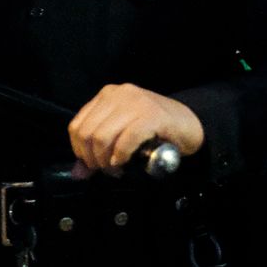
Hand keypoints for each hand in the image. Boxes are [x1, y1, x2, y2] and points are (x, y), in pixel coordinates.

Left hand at [68, 83, 203, 175]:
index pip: (77, 125)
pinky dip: (121, 155)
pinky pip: (126, 140)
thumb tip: (78, 173)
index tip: (92, 163)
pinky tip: (125, 161)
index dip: (79, 150)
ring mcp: (137, 102)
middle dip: (93, 158)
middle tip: (106, 169)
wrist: (189, 123)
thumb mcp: (122, 133)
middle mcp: (120, 94)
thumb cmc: (154, 129)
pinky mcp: (153, 115)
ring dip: (106, 160)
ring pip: (102, 137)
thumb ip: (99, 148)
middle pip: (88, 133)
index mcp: (108, 95)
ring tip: (116, 168)